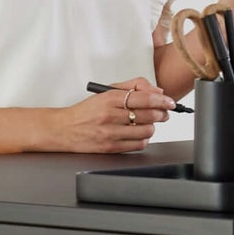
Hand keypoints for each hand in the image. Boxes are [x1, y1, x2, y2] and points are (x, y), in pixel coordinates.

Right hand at [45, 76, 171, 152]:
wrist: (63, 129)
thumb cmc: (86, 111)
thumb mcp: (106, 92)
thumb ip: (132, 86)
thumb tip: (157, 92)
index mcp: (109, 99)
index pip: (144, 98)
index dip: (162, 101)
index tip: (170, 102)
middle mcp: (110, 116)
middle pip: (149, 115)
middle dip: (161, 113)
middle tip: (162, 113)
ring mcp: (110, 133)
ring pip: (147, 131)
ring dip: (151, 127)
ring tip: (145, 123)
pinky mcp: (111, 148)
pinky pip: (139, 144)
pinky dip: (142, 139)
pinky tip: (136, 133)